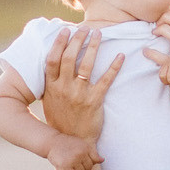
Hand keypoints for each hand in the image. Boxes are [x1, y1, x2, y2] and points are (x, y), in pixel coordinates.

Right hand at [39, 25, 120, 141]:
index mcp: (51, 87)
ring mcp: (79, 94)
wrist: (73, 141)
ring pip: (87, 65)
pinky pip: (106, 80)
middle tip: (86, 29)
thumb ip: (51, 81)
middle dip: (78, 40)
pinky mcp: (94, 101)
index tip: (65, 30)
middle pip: (70, 58)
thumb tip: (53, 61)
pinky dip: (114, 67)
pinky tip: (120, 56)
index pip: (53, 60)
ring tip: (99, 34)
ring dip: (93, 47)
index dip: (59, 43)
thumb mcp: (49, 100)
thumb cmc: (61, 118)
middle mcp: (64, 88)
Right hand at [45, 131, 101, 169]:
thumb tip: (103, 160)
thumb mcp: (81, 144)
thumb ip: (91, 153)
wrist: (52, 142)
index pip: (95, 160)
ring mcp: (73, 160)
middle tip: (74, 162)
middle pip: (88, 168)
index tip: (82, 159)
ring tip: (69, 165)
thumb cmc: (67, 144)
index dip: (89, 161)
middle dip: (82, 167)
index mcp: (86, 147)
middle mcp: (81, 154)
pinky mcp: (65, 166)